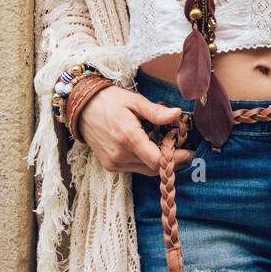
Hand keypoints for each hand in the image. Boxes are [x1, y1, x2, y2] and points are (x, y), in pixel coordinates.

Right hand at [77, 84, 196, 175]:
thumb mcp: (134, 101)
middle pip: (154, 168)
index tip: (188, 152)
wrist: (82, 108)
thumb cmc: (109, 101)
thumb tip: (177, 114)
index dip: (175, 159)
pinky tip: (150, 148)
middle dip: (171, 160)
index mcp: (127, 136)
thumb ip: (156, 112)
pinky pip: (135, 168)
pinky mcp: (110, 165)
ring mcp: (113, 163)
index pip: (156, 160)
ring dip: (159, 162)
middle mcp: (120, 154)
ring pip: (145, 170)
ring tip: (168, 147)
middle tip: (182, 148)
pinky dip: (146, 161)